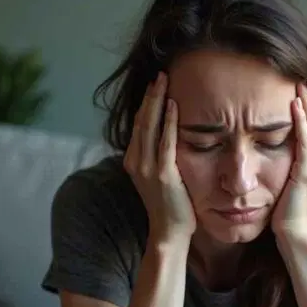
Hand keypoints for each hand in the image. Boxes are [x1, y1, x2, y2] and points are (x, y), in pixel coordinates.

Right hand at [124, 72, 196, 244]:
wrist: (169, 232)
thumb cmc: (171, 205)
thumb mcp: (159, 176)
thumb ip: (159, 156)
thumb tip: (169, 136)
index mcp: (133, 160)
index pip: (139, 124)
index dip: (146, 103)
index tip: (156, 84)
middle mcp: (135, 161)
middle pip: (141, 120)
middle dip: (150, 95)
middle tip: (160, 74)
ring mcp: (147, 168)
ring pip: (149, 126)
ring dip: (157, 101)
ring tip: (164, 80)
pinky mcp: (163, 174)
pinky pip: (165, 141)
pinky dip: (168, 121)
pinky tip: (173, 105)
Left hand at [271, 83, 306, 249]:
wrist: (293, 232)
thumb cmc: (287, 208)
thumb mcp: (290, 178)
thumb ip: (290, 160)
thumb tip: (274, 142)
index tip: (300, 85)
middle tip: (300, 76)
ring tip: (299, 83)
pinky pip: (304, 141)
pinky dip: (300, 121)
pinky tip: (295, 106)